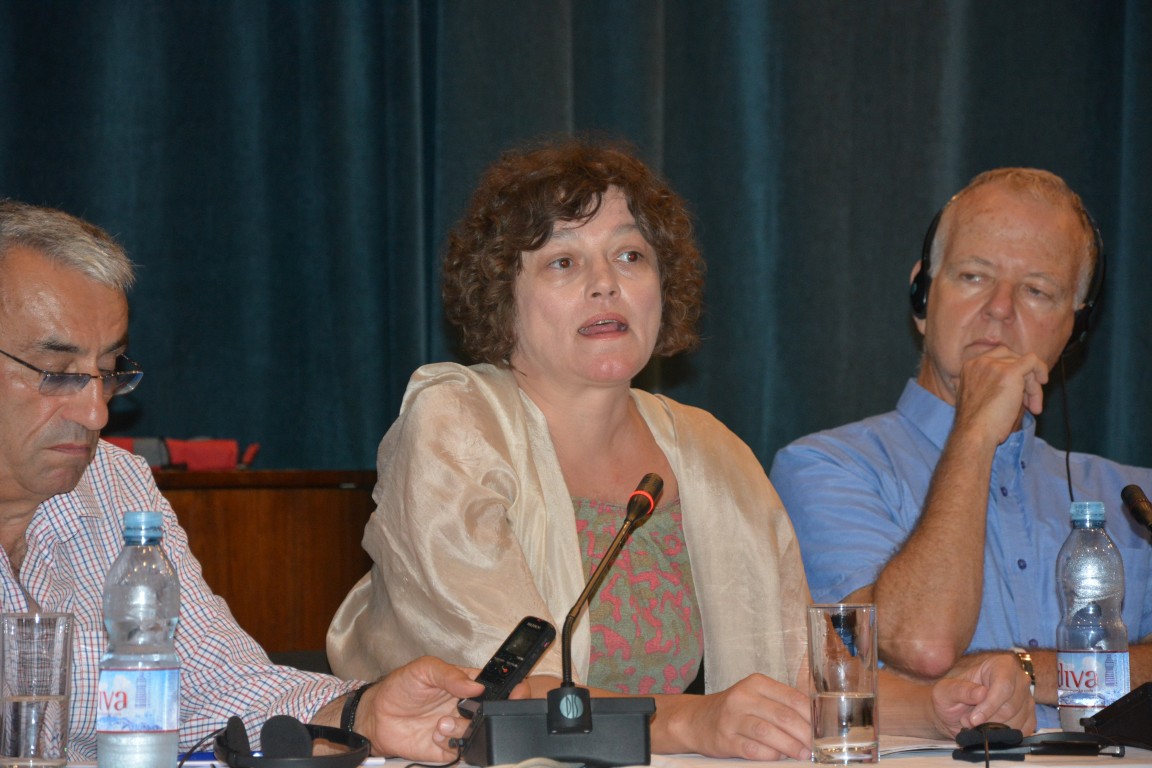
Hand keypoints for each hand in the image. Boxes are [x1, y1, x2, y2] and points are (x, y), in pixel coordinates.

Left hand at [356, 656, 484, 759]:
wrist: (378, 716)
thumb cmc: (400, 687)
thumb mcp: (424, 670)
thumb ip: (450, 675)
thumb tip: (476, 686)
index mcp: (465, 682)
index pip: (493, 684)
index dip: (502, 689)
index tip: (496, 693)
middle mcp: (466, 706)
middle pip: (491, 712)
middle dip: (484, 714)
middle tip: (461, 710)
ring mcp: (458, 727)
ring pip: (479, 733)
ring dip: (462, 729)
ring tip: (440, 723)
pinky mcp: (449, 748)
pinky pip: (462, 751)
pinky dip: (450, 745)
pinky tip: (435, 735)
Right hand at [656, 674, 810, 759]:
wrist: (696, 719)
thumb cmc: (735, 710)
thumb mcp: (756, 696)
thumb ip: (781, 704)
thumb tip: (815, 722)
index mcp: (757, 683)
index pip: (793, 698)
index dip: (811, 716)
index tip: (822, 730)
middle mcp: (743, 697)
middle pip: (783, 716)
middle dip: (804, 734)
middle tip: (815, 747)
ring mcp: (732, 718)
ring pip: (768, 732)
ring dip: (789, 746)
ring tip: (802, 754)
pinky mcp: (725, 738)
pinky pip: (752, 749)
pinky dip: (769, 754)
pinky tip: (777, 756)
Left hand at [931, 653, 1035, 735]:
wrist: (956, 709)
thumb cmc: (951, 696)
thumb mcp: (946, 690)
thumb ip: (960, 690)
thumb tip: (981, 693)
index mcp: (1000, 664)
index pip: (1003, 686)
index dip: (989, 706)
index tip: (973, 720)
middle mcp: (1018, 679)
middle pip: (1011, 707)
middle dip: (988, 720)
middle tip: (968, 721)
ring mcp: (1026, 697)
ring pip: (1017, 721)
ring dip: (994, 728)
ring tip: (975, 723)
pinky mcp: (1029, 715)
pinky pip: (1023, 729)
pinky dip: (1005, 734)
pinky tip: (990, 728)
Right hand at [953, 349, 1048, 446]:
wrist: (975, 433)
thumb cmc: (977, 424)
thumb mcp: (978, 397)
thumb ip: (989, 384)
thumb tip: (1015, 382)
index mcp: (969, 367)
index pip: (997, 358)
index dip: (1010, 372)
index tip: (1015, 393)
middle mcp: (980, 362)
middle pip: (1011, 358)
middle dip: (1023, 377)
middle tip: (1027, 400)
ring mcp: (994, 365)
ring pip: (1023, 363)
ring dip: (1032, 384)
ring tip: (1032, 406)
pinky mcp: (1010, 372)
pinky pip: (1032, 361)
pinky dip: (1041, 370)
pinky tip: (1043, 383)